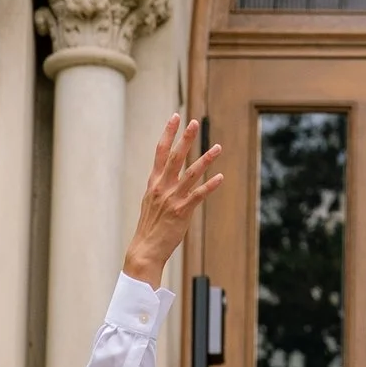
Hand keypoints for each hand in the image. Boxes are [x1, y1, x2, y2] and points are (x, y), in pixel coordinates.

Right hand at [123, 117, 225, 284]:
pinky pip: (198, 195)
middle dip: (185, 138)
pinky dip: (209, 186)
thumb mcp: (150, 200)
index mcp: (154, 181)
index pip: (160, 152)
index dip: (168, 133)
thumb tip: (165, 174)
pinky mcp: (182, 211)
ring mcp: (172, 198)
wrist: (145, 248)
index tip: (175, 117)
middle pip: (175, 157)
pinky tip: (220, 178)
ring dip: (205, 159)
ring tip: (218, 147)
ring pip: (190, 173)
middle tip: (194, 123)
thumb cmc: (150, 225)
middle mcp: (162, 186)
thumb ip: (159, 185)